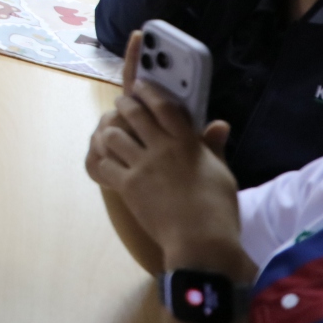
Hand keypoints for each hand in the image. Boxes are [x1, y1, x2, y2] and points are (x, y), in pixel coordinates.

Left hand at [85, 34, 239, 264]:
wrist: (202, 244)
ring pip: (113, 134)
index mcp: (187, 142)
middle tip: (124, 103)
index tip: (141, 78)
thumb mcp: (221, 173)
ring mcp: (142, 167)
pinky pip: (104, 162)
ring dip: (109, 130)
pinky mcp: (127, 186)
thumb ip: (212, 146)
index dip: (149, 85)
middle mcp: (162, 149)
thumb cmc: (218, 209)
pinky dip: (101, 157)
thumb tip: (220, 124)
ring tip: (113, 131)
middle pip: (132, 112)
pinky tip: (105, 157)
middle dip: (124, 104)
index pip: (164, 103)